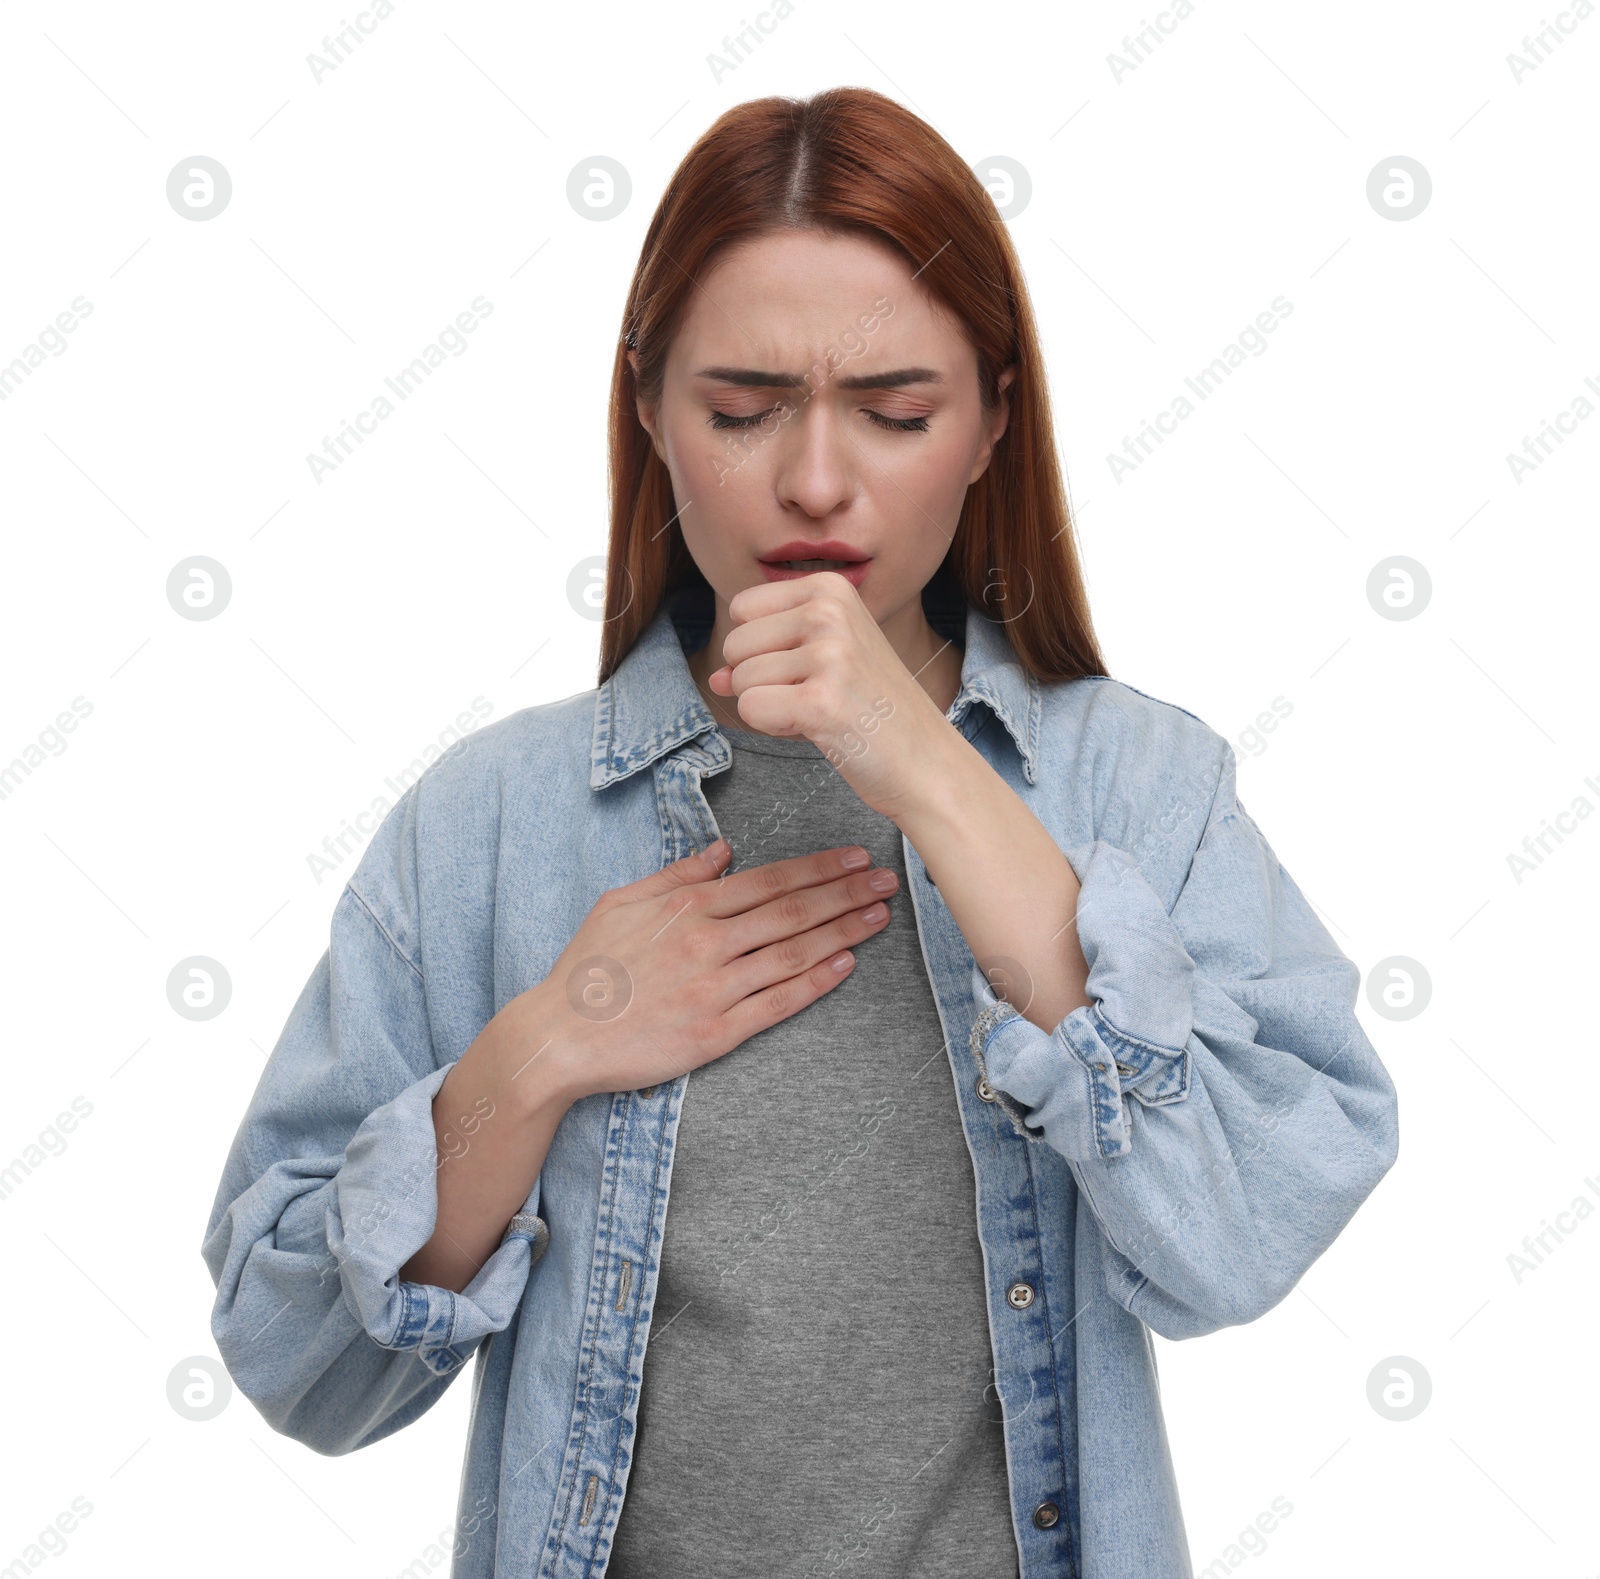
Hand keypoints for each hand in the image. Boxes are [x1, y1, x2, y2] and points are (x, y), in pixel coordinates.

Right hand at [523, 839, 899, 1101]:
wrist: (559, 1037)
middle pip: (792, 912)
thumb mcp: (621, 903)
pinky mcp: (716, 1032)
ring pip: (793, 952)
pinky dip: (815, 982)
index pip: (769, 881)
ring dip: (842, 931)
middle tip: (888, 880)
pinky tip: (846, 965)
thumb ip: (676, 874)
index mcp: (687, 906)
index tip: (855, 858)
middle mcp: (707, 942)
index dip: (818, 868)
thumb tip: (723, 850)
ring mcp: (715, 988)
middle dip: (846, 893)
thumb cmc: (587, 969)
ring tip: (880, 916)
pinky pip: (777, 1003)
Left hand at [706, 572, 952, 818]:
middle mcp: (829, 610)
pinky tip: (820, 729)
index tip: (810, 667)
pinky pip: (751, 710)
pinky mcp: (822, 702)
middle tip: (818, 695)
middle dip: (761, 679)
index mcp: (831, 588)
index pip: (742, 609)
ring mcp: (829, 654)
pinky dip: (775, 728)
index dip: (762, 648)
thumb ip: (764, 658)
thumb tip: (714, 677)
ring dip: (772, 707)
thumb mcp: (822, 663)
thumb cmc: (872, 710)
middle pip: (736, 643)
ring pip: (740, 680)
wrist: (927, 762)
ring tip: (823, 711)